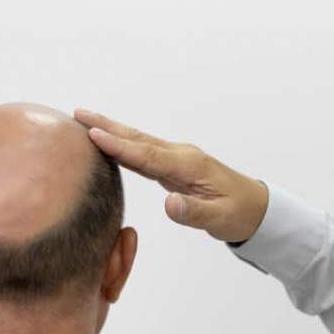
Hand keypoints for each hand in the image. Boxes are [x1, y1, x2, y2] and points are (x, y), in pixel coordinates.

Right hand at [73, 108, 267, 243]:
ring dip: (111, 131)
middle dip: (107, 126)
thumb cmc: (238, 213)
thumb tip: (168, 204)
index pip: (147, 156)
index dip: (119, 147)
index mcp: (189, 166)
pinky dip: (121, 145)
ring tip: (83, 121)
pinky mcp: (172, 166)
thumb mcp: (219, 219)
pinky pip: (141, 153)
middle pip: (137, 139)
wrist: (255, 208)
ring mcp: (175, 159)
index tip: (93, 135)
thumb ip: (193, 212)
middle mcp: (180, 156)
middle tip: (77, 114)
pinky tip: (106, 142)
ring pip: (137, 142)